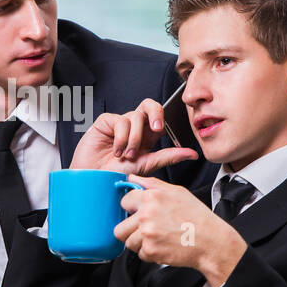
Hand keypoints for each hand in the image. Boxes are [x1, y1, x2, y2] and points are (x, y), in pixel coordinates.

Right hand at [69, 99, 198, 175]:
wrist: (94, 180)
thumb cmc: (115, 176)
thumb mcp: (146, 166)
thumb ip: (168, 156)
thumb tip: (192, 154)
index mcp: (147, 137)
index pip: (160, 118)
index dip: (164, 120)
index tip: (163, 131)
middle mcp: (134, 128)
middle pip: (150, 105)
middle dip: (156, 113)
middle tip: (155, 128)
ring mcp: (120, 124)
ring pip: (136, 116)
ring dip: (134, 138)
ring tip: (126, 155)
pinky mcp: (106, 122)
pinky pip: (120, 120)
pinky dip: (121, 138)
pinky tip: (116, 150)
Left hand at [115, 174, 246, 286]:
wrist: (211, 242)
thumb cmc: (198, 218)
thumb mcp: (178, 192)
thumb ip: (152, 184)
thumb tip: (132, 179)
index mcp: (152, 197)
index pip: (124, 201)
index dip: (131, 208)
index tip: (138, 213)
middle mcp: (146, 214)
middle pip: (120, 227)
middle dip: (130, 231)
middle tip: (146, 231)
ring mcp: (147, 233)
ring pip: (128, 242)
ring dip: (140, 243)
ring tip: (158, 239)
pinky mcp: (150, 250)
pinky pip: (140, 254)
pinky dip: (150, 253)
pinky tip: (164, 246)